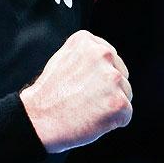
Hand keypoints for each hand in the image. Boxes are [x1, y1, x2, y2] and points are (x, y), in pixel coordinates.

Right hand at [19, 30, 132, 153]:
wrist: (38, 120)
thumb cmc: (48, 94)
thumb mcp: (63, 59)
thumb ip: (86, 55)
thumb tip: (108, 61)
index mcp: (87, 41)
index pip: (109, 57)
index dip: (96, 75)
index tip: (80, 84)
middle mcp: (103, 54)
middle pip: (120, 74)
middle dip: (107, 88)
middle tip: (82, 99)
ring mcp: (112, 78)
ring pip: (125, 94)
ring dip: (110, 104)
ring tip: (86, 109)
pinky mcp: (119, 102)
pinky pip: (126, 114)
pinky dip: (113, 121)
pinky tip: (92, 120)